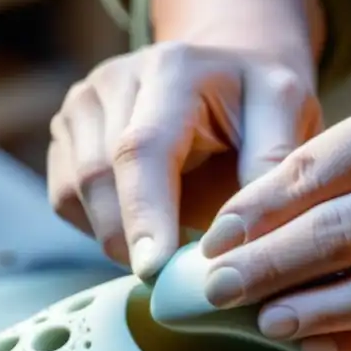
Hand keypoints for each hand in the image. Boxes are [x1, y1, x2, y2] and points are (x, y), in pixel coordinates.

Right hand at [46, 41, 321, 276]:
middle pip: (98, 176)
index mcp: (172, 69)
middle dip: (130, 240)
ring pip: (73, 193)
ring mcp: (80, 106)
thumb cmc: (258, 103)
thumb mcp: (286, 113)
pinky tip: (143, 224)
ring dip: (115, 236)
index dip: (144, 213)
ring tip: (168, 245)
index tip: (154, 270)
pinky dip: (99, 227)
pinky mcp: (64, 136)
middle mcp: (114, 80)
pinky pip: (64, 201)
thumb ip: (270, 162)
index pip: (143, 148)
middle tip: (174, 280)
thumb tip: (237, 233)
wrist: (225, 78)